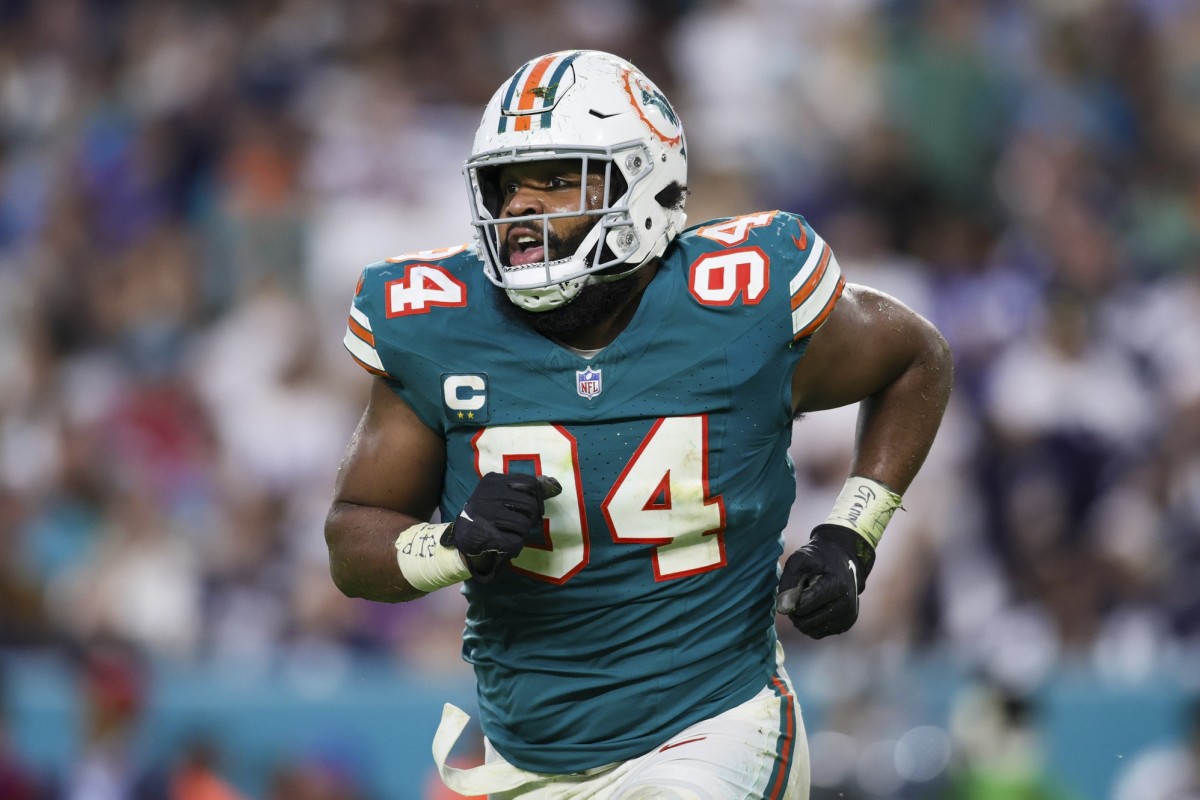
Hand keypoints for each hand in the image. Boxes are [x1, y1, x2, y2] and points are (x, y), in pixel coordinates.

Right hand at [440, 472, 561, 581]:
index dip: (539, 499)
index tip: (536, 509)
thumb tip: (555, 485)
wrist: (463, 533)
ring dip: (523, 533)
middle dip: (531, 518)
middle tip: (524, 524)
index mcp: (494, 480)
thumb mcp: (503, 493)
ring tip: (512, 533)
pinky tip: (506, 544)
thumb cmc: (488, 511)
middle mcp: (488, 494)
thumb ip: (527, 488)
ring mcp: (485, 514)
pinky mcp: (484, 535)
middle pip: (530, 506)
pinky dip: (515, 546)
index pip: (531, 484)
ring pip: (524, 525)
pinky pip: (515, 542)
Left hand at [776, 524, 874, 638]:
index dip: (791, 599)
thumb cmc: (820, 558)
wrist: (845, 561)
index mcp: (837, 586)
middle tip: (797, 596)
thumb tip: (782, 609)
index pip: (803, 606)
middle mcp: (846, 604)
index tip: (794, 587)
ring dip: (803, 618)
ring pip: (811, 630)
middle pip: (806, 622)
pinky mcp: (846, 625)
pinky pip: (818, 633)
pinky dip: (811, 623)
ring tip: (807, 600)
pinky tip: (815, 607)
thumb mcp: (800, 559)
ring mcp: (847, 617)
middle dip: (795, 611)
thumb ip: (789, 581)